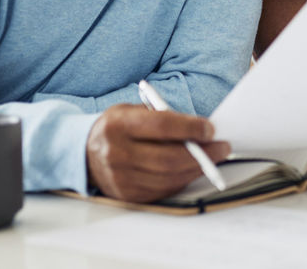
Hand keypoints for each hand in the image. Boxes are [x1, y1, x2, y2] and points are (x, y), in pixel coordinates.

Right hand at [85, 104, 230, 202]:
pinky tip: (192, 170)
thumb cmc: (117, 128)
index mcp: (118, 125)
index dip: (190, 128)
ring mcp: (121, 178)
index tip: (210, 128)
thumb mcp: (132, 111)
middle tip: (221, 147)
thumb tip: (200, 128)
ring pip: (169, 177)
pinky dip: (183, 179)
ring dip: (197, 168)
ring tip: (212, 158)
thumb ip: (162, 117)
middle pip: (169, 157)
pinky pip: (164, 190)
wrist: (85, 153)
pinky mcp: (127, 195)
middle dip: (202, 153)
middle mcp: (117, 153)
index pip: (161, 126)